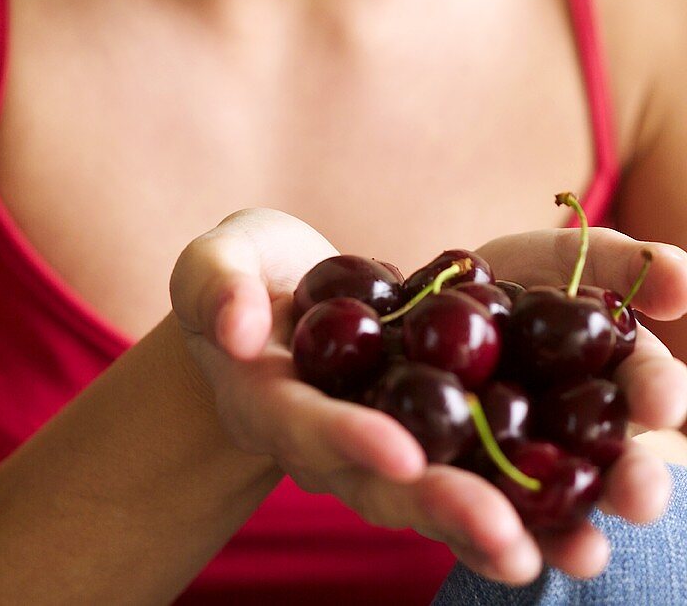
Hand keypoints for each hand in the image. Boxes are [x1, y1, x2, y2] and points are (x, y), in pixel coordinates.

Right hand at [170, 212, 686, 584]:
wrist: (287, 297)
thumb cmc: (244, 275)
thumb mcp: (217, 264)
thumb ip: (218, 288)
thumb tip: (238, 325)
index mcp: (277, 403)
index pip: (309, 429)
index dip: (349, 441)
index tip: (396, 453)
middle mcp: (339, 441)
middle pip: (391, 485)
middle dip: (448, 511)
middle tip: (508, 543)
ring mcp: (392, 438)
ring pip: (449, 490)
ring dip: (515, 521)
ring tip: (580, 550)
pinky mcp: (440, 423)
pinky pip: (487, 461)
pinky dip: (538, 488)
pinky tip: (598, 509)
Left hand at [477, 227, 686, 575]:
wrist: (444, 295)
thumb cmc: (527, 275)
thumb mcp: (572, 256)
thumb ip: (621, 264)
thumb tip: (681, 277)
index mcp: (619, 386)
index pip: (648, 390)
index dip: (659, 394)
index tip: (663, 400)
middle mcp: (579, 442)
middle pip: (611, 471)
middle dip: (630, 486)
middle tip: (641, 497)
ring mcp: (519, 468)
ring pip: (548, 512)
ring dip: (565, 534)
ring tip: (583, 552)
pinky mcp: (453, 480)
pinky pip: (461, 510)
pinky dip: (470, 522)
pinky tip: (483, 527)